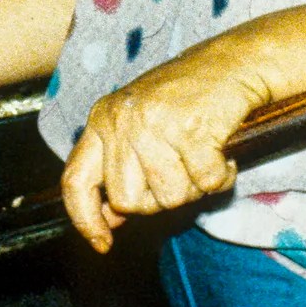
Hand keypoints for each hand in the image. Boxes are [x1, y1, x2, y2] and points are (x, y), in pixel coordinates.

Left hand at [60, 39, 270, 253]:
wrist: (230, 63)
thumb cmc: (185, 99)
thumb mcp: (138, 124)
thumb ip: (119, 165)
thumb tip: (111, 216)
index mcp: (102, 120)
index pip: (75, 180)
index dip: (85, 218)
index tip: (102, 243)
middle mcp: (122, 121)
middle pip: (127, 201)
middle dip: (157, 200)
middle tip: (178, 171)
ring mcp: (155, 123)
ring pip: (170, 197)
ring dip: (193, 186)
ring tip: (199, 154)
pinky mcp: (191, 128)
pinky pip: (206, 182)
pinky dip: (221, 175)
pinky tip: (220, 150)